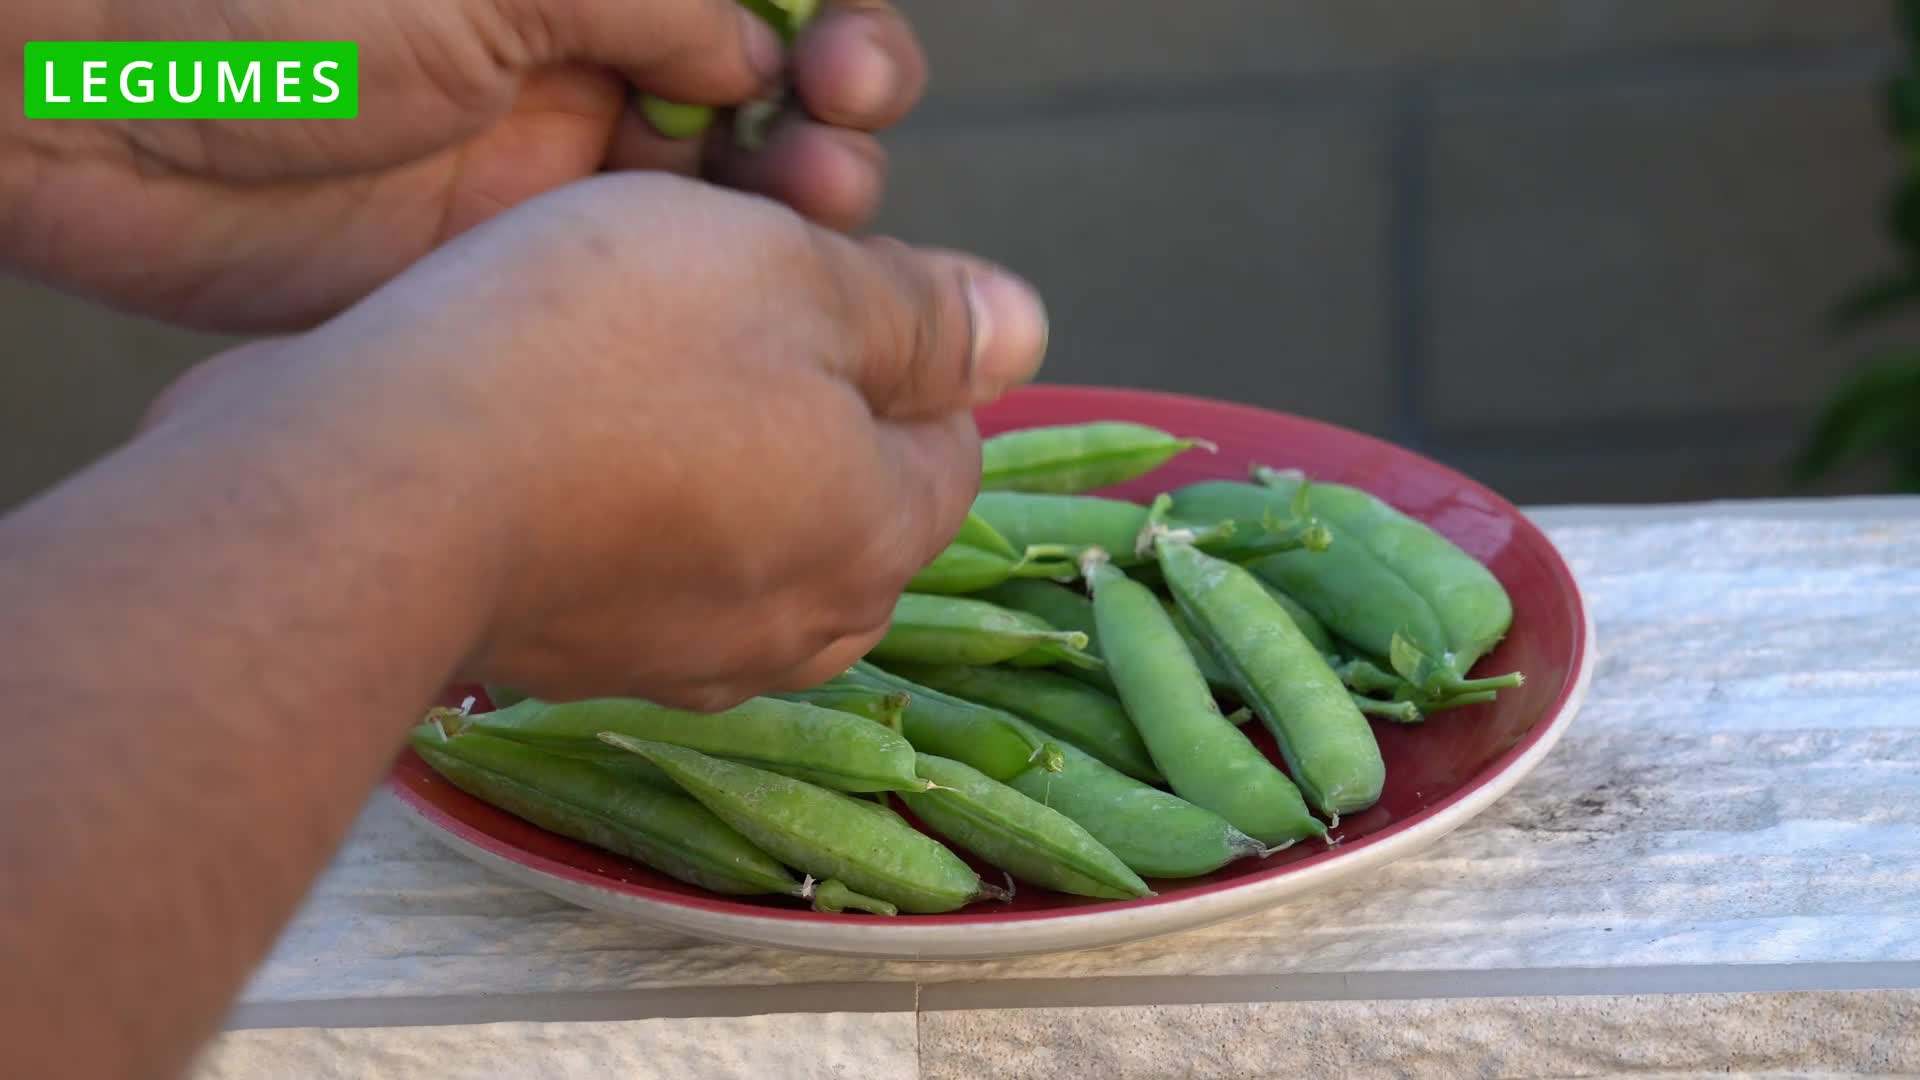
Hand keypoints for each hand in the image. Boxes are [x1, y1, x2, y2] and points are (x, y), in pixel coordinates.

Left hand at [2, 0, 926, 331]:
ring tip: (814, 203)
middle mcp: (585, 58)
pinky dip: (714, 289)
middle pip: (764, 91)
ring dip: (795, 199)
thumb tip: (762, 55)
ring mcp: (550, 171)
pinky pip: (644, 285)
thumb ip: (655, 1)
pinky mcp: (510, 272)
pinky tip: (758, 292)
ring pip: (723, 196)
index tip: (848, 63)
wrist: (86, 98)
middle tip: (834, 130)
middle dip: (832, 107)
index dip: (831, 24)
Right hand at [137, 173, 1047, 708]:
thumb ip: (920, 312)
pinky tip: (555, 448)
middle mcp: (802, 627)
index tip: (802, 284)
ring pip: (748, 537)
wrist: (369, 490)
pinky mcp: (579, 670)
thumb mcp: (788, 273)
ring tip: (620, 377)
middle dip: (810, 409)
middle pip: (852, 496)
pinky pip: (644, 576)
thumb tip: (1022, 332)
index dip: (894, 342)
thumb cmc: (593, 353)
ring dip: (714, 462)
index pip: (950, 436)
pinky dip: (626, 517)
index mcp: (883, 533)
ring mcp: (685, 663)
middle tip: (707, 322)